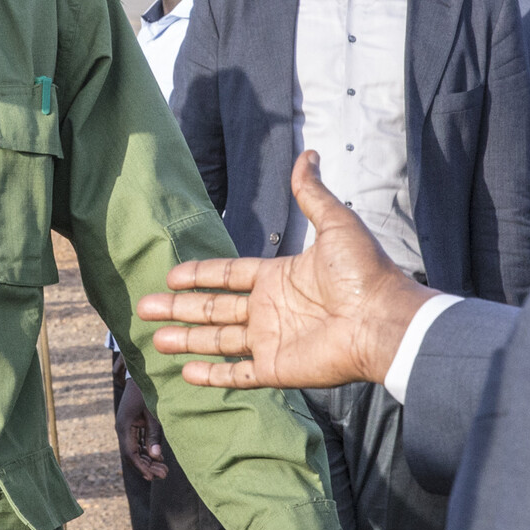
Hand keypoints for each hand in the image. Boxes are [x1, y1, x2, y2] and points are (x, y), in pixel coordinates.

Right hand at [116, 377, 168, 481]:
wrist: (142, 374)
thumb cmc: (148, 391)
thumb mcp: (153, 413)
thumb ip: (154, 435)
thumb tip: (156, 456)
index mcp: (124, 425)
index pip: (130, 453)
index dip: (141, 467)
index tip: (152, 477)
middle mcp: (122, 428)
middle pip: (132, 455)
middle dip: (147, 467)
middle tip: (164, 475)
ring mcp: (126, 427)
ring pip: (135, 450)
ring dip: (148, 461)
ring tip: (164, 470)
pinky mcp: (133, 425)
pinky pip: (138, 443)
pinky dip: (147, 452)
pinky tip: (159, 459)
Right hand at [136, 152, 437, 388]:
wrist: (384, 320)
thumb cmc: (364, 273)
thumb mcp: (335, 223)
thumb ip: (313, 193)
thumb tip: (309, 154)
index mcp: (279, 278)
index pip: (229, 276)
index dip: (200, 274)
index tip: (171, 274)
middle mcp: (270, 309)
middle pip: (214, 308)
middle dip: (179, 308)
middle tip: (145, 307)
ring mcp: (272, 340)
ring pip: (218, 341)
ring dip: (186, 339)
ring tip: (154, 339)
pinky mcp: (278, 368)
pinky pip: (239, 374)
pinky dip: (213, 374)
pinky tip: (186, 373)